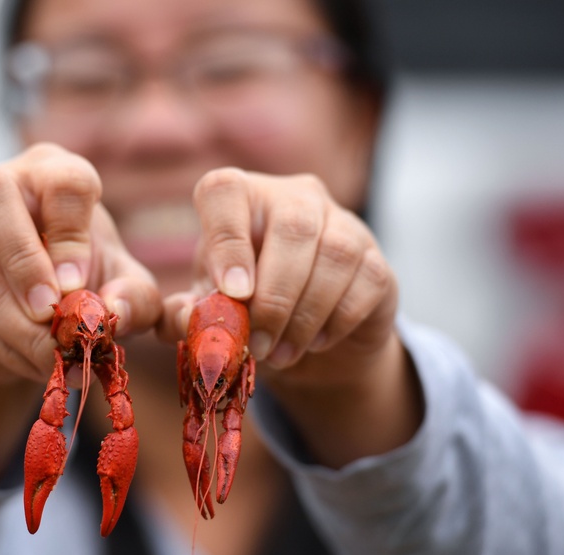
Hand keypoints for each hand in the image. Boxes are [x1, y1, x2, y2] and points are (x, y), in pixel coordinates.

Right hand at [0, 143, 159, 482]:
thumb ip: (135, 297)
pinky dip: (4, 350)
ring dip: (20, 329)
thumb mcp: (123, 285)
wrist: (30, 314)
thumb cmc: (85, 279)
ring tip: (57, 358)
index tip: (80, 282)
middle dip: (25, 266)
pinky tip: (34, 364)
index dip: (72, 233)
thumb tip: (114, 312)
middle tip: (52, 318)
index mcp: (50, 173)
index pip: (60, 181)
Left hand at [160, 168, 420, 466]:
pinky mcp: (377, 260)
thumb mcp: (209, 310)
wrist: (308, 340)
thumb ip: (187, 315)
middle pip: (292, 227)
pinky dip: (335, 321)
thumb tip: (186, 320)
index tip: (232, 293)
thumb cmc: (245, 308)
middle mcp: (295, 196)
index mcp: (242, 198)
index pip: (226, 191)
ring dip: (303, 315)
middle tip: (256, 344)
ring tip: (278, 354)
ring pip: (334, 255)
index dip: (226, 240)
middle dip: (273, 296)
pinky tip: (313, 343)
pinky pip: (365, 282)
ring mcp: (344, 223)